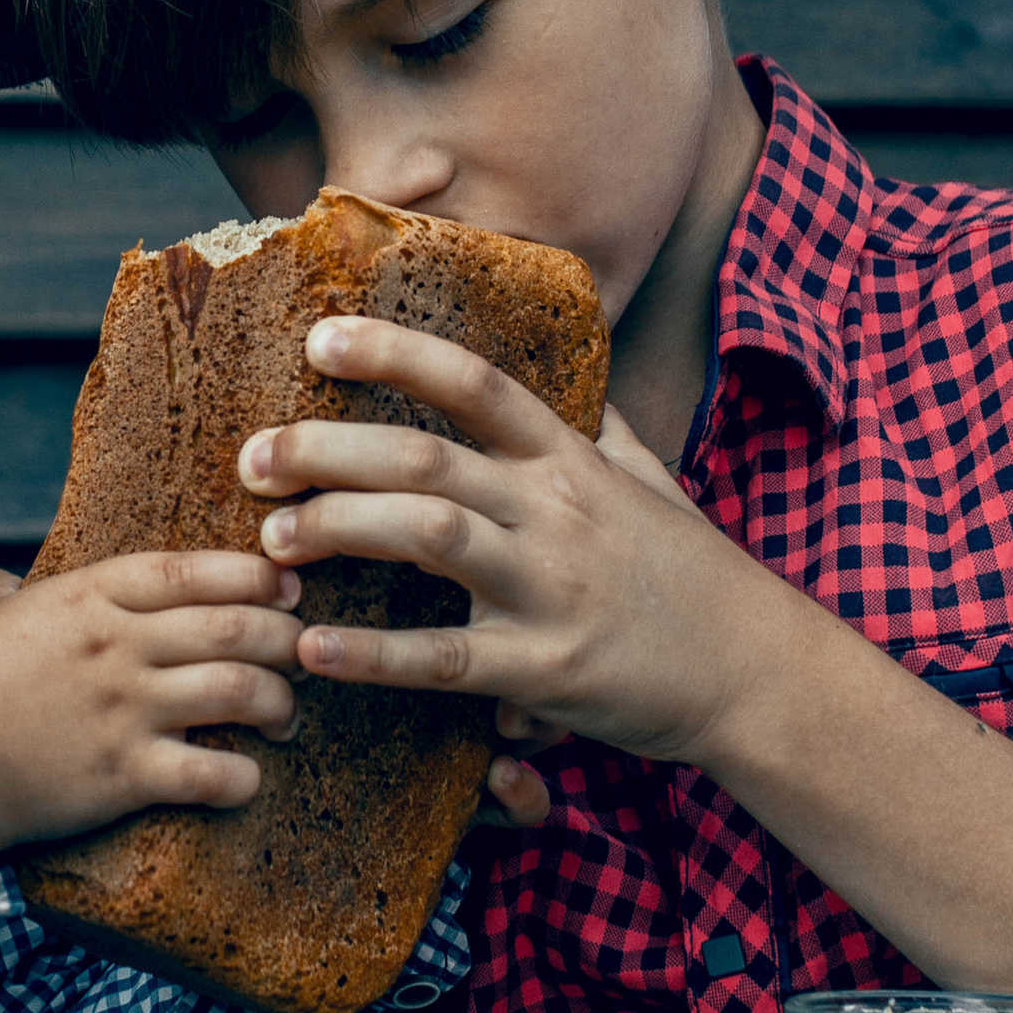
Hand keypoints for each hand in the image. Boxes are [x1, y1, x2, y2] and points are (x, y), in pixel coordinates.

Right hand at [0, 550, 305, 880]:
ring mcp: (127, 711)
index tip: (284, 585)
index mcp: (86, 597)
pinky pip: (215, 775)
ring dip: (280, 704)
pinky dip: (246, 777)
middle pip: (237, 626)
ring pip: (242, 691)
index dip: (252, 574)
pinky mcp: (126, 776)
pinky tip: (249, 779)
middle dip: (285, 637)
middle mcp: (119, 647)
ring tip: (285, 718)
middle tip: (300, 654)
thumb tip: (11, 583)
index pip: (192, 570)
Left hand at [240, 318, 790, 764]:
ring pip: (427, 536)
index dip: (395, 353)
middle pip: (424, 458)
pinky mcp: (546, 670)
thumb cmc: (695, 578)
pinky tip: (312, 647)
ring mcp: (551, 589)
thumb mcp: (653, 483)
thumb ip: (603, 428)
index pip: (475, 385)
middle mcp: (556, 513)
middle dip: (326, 450)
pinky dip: (372, 654)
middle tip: (254, 457)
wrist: (759, 672)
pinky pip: (443, 659)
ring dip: (338, 528)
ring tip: (273, 536)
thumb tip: (581, 371)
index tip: (321, 339)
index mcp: (572, 463)